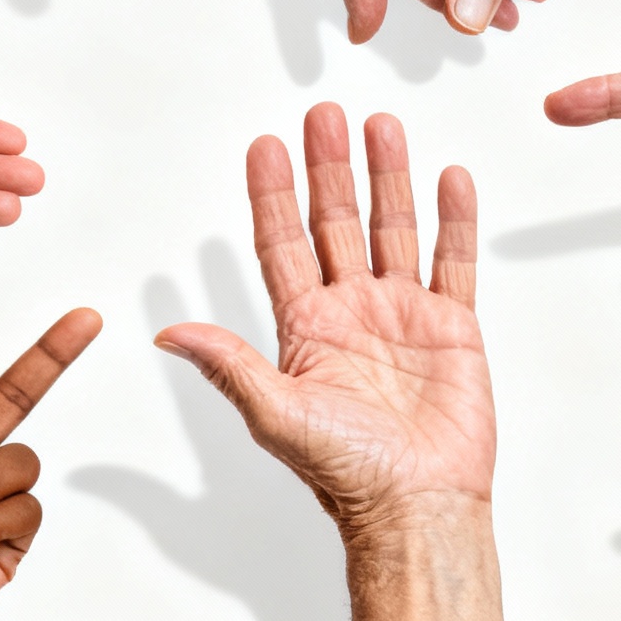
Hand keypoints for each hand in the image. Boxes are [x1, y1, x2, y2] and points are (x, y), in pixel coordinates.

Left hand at [155, 103, 493, 528]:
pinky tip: (448, 177)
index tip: (265, 145)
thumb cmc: (347, 474)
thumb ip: (230, 364)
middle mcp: (352, 311)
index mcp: (306, 327)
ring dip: (387, 176)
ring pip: (393, 228)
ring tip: (382, 124)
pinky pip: (454, 261)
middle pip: (336, 222)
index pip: (282, 244)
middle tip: (323, 113)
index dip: (272, 195)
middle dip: (329, 167)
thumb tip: (167, 332)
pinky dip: (453, 219)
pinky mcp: (452, 328)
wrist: (418, 507)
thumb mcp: (274, 414)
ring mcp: (403, 314)